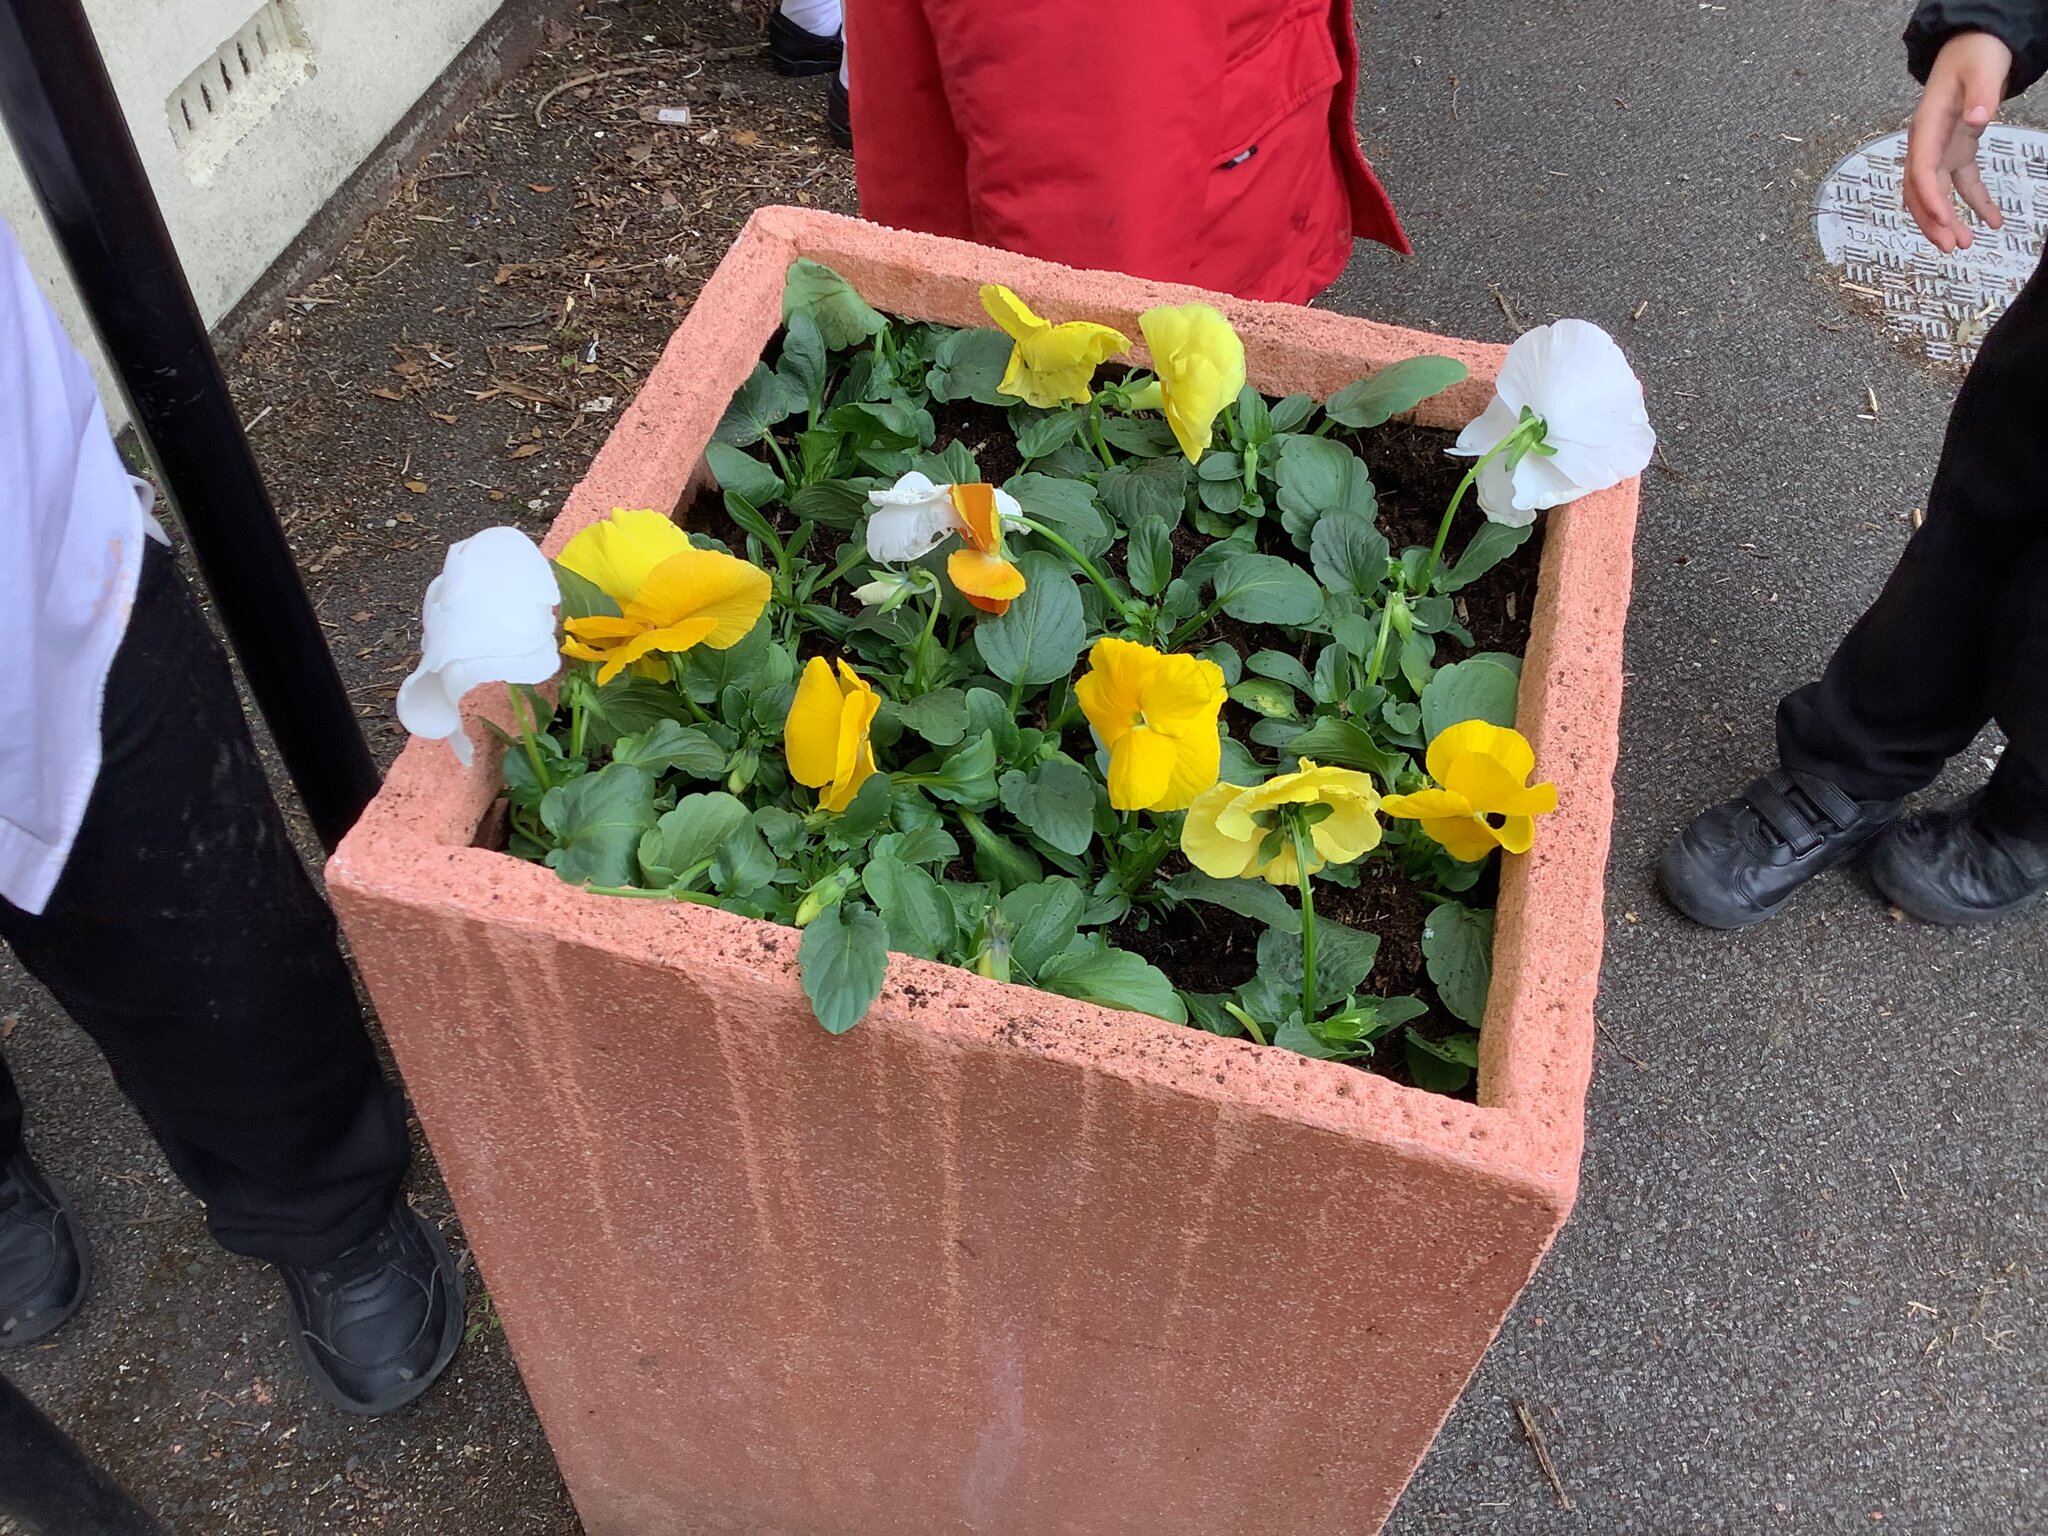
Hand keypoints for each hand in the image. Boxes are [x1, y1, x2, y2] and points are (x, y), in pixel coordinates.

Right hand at [1904, 31, 2012, 251]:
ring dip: (1946, 220)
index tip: (1944, 219)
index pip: (1921, 170)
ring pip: (1936, 194)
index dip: (1929, 198)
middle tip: (1950, 246)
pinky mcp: (1956, 152)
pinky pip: (1963, 184)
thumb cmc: (1973, 55)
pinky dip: (1976, 204)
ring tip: (1963, 244)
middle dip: (1931, 220)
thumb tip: (1977, 118)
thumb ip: (1980, 94)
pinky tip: (1993, 221)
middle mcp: (1927, 144)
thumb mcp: (1981, 69)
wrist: (1971, 46)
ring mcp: (1940, 150)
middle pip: (1920, 191)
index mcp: (1926, 126)